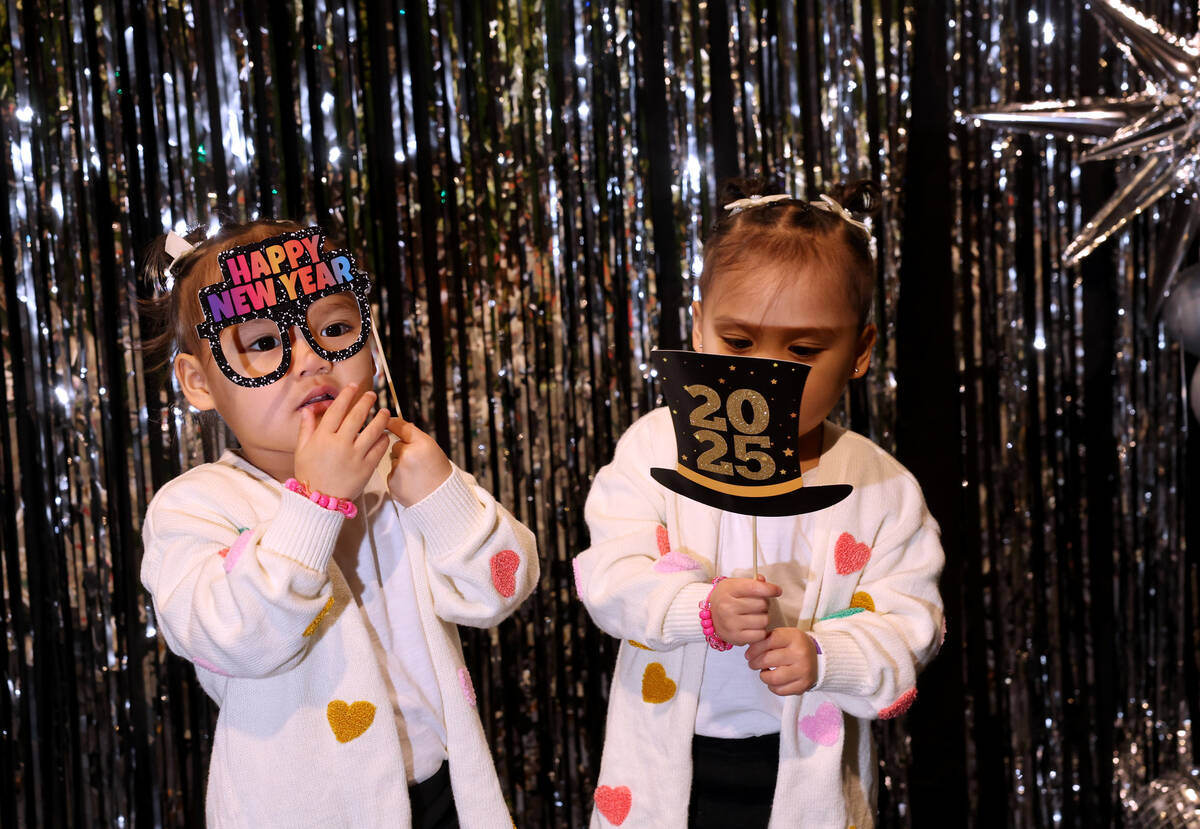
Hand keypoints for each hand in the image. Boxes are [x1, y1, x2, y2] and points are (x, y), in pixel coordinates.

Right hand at [293, 383, 390, 500]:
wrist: (319, 501)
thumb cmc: (309, 474)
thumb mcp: (301, 451)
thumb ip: (306, 428)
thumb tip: (308, 409)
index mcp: (323, 438)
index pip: (336, 410)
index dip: (346, 396)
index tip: (353, 387)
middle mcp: (340, 444)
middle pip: (356, 416)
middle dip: (365, 402)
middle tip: (371, 395)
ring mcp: (355, 456)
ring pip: (372, 431)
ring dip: (380, 418)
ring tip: (384, 411)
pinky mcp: (366, 467)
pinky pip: (379, 449)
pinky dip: (383, 439)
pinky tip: (385, 433)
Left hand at [386, 416, 452, 505]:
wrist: (440, 499)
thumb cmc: (439, 474)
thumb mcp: (433, 450)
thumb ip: (417, 438)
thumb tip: (399, 426)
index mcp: (422, 444)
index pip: (402, 427)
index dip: (393, 422)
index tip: (386, 420)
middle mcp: (408, 455)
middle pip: (396, 446)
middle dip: (403, 451)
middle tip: (418, 462)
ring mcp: (398, 469)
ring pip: (394, 461)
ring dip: (401, 466)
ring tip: (416, 476)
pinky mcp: (392, 482)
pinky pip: (392, 474)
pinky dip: (399, 478)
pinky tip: (411, 483)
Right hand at [709, 576, 781, 644]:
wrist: (709, 616)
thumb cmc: (725, 599)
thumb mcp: (734, 585)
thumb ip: (752, 582)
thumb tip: (766, 583)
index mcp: (728, 590)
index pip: (755, 588)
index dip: (770, 589)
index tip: (777, 590)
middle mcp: (727, 607)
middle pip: (762, 604)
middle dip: (764, 604)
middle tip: (757, 605)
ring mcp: (731, 623)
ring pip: (764, 620)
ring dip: (763, 618)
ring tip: (754, 616)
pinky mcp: (735, 637)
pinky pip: (760, 634)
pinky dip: (760, 631)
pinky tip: (753, 626)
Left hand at [744, 627, 818, 695]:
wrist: (817, 658)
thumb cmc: (794, 646)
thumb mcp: (784, 635)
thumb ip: (767, 639)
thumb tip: (748, 647)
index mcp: (794, 637)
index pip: (769, 641)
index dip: (754, 648)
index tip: (748, 654)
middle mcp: (800, 654)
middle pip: (768, 660)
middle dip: (755, 663)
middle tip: (752, 663)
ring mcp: (803, 671)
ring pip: (773, 678)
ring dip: (763, 676)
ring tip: (763, 672)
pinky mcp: (803, 685)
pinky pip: (780, 690)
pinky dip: (772, 686)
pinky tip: (773, 680)